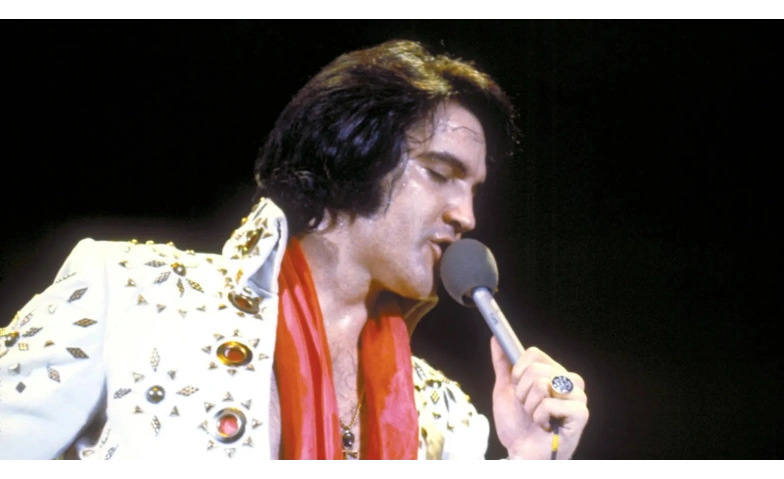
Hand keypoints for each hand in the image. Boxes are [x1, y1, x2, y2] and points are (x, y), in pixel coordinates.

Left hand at [490, 337, 588, 459]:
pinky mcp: (581, 413)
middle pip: (536, 369)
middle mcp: (568, 381)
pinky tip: (546, 426)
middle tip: (527, 407)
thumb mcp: (504, 391)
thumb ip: (503, 364)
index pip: (534, 353)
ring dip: (530, 406)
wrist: (521, 453)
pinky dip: (540, 417)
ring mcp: (577, 396)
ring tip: (536, 417)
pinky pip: (550, 403)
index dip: (518, 370)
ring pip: (542, 385)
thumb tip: (496, 339)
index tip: (516, 387)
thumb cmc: (516, 425)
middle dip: (522, 393)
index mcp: (553, 372)